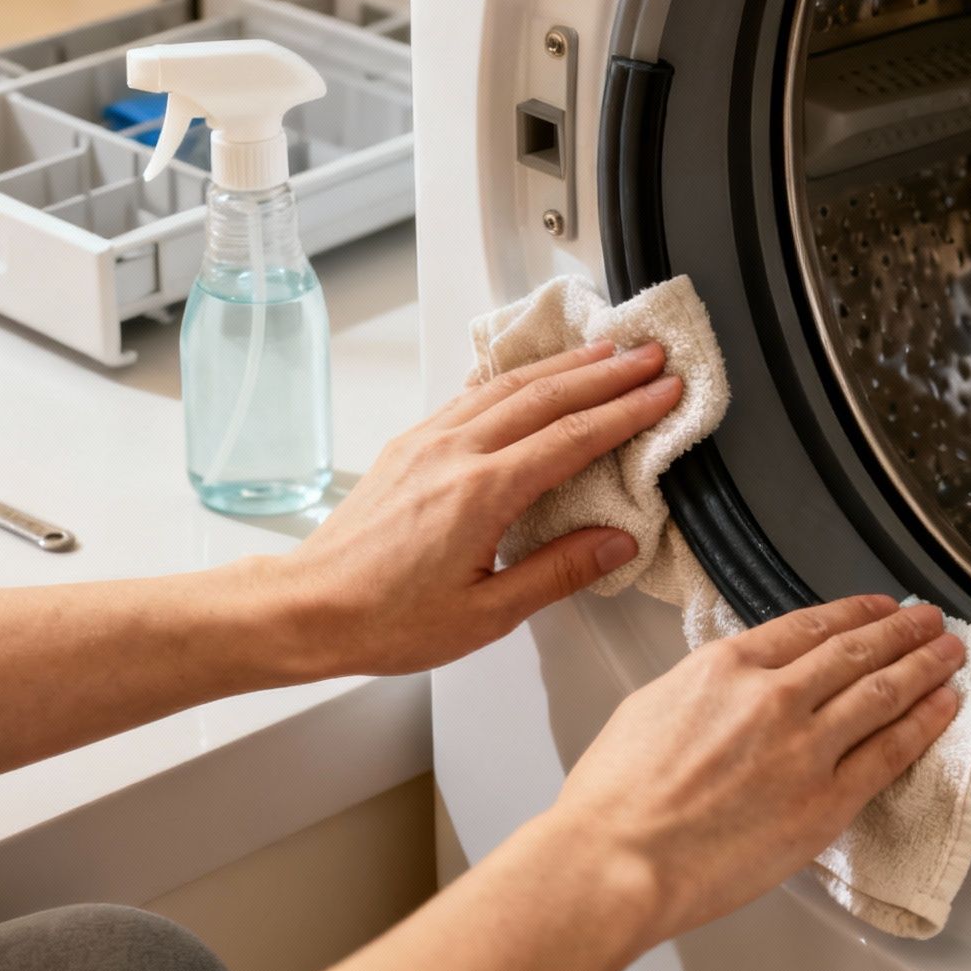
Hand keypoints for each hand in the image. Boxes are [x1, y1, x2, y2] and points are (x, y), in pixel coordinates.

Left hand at [264, 339, 681, 677]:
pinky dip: (513, 376)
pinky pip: (471, 393)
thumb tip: (616, 542)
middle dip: (606, 372)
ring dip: (563, 364)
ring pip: (507, 385)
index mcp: (480, 493)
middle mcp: (454, 453)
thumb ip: (558, 572)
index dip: (626, 411)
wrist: (307, 608)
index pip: (572, 438)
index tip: (662, 391)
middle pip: (546, 395)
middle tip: (649, 356)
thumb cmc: (385, 619)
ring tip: (604, 351)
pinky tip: (528, 372)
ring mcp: (427, 441)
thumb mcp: (486, 614)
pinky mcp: (409, 444)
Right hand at [538, 596, 964, 950]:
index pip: (808, 625)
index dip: (853, 612)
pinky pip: (891, 751)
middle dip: (901, 630)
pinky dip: (924, 724)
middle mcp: (773, 697)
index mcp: (726, 667)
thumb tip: (728, 685)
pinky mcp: (826, 801)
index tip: (877, 608)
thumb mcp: (651, 706)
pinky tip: (943, 707)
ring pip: (883, 692)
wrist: (618, 857)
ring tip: (949, 653)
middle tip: (928, 619)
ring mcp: (806, 748)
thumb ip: (704, 688)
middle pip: (856, 650)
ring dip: (925, 665)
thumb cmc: (617, 797)